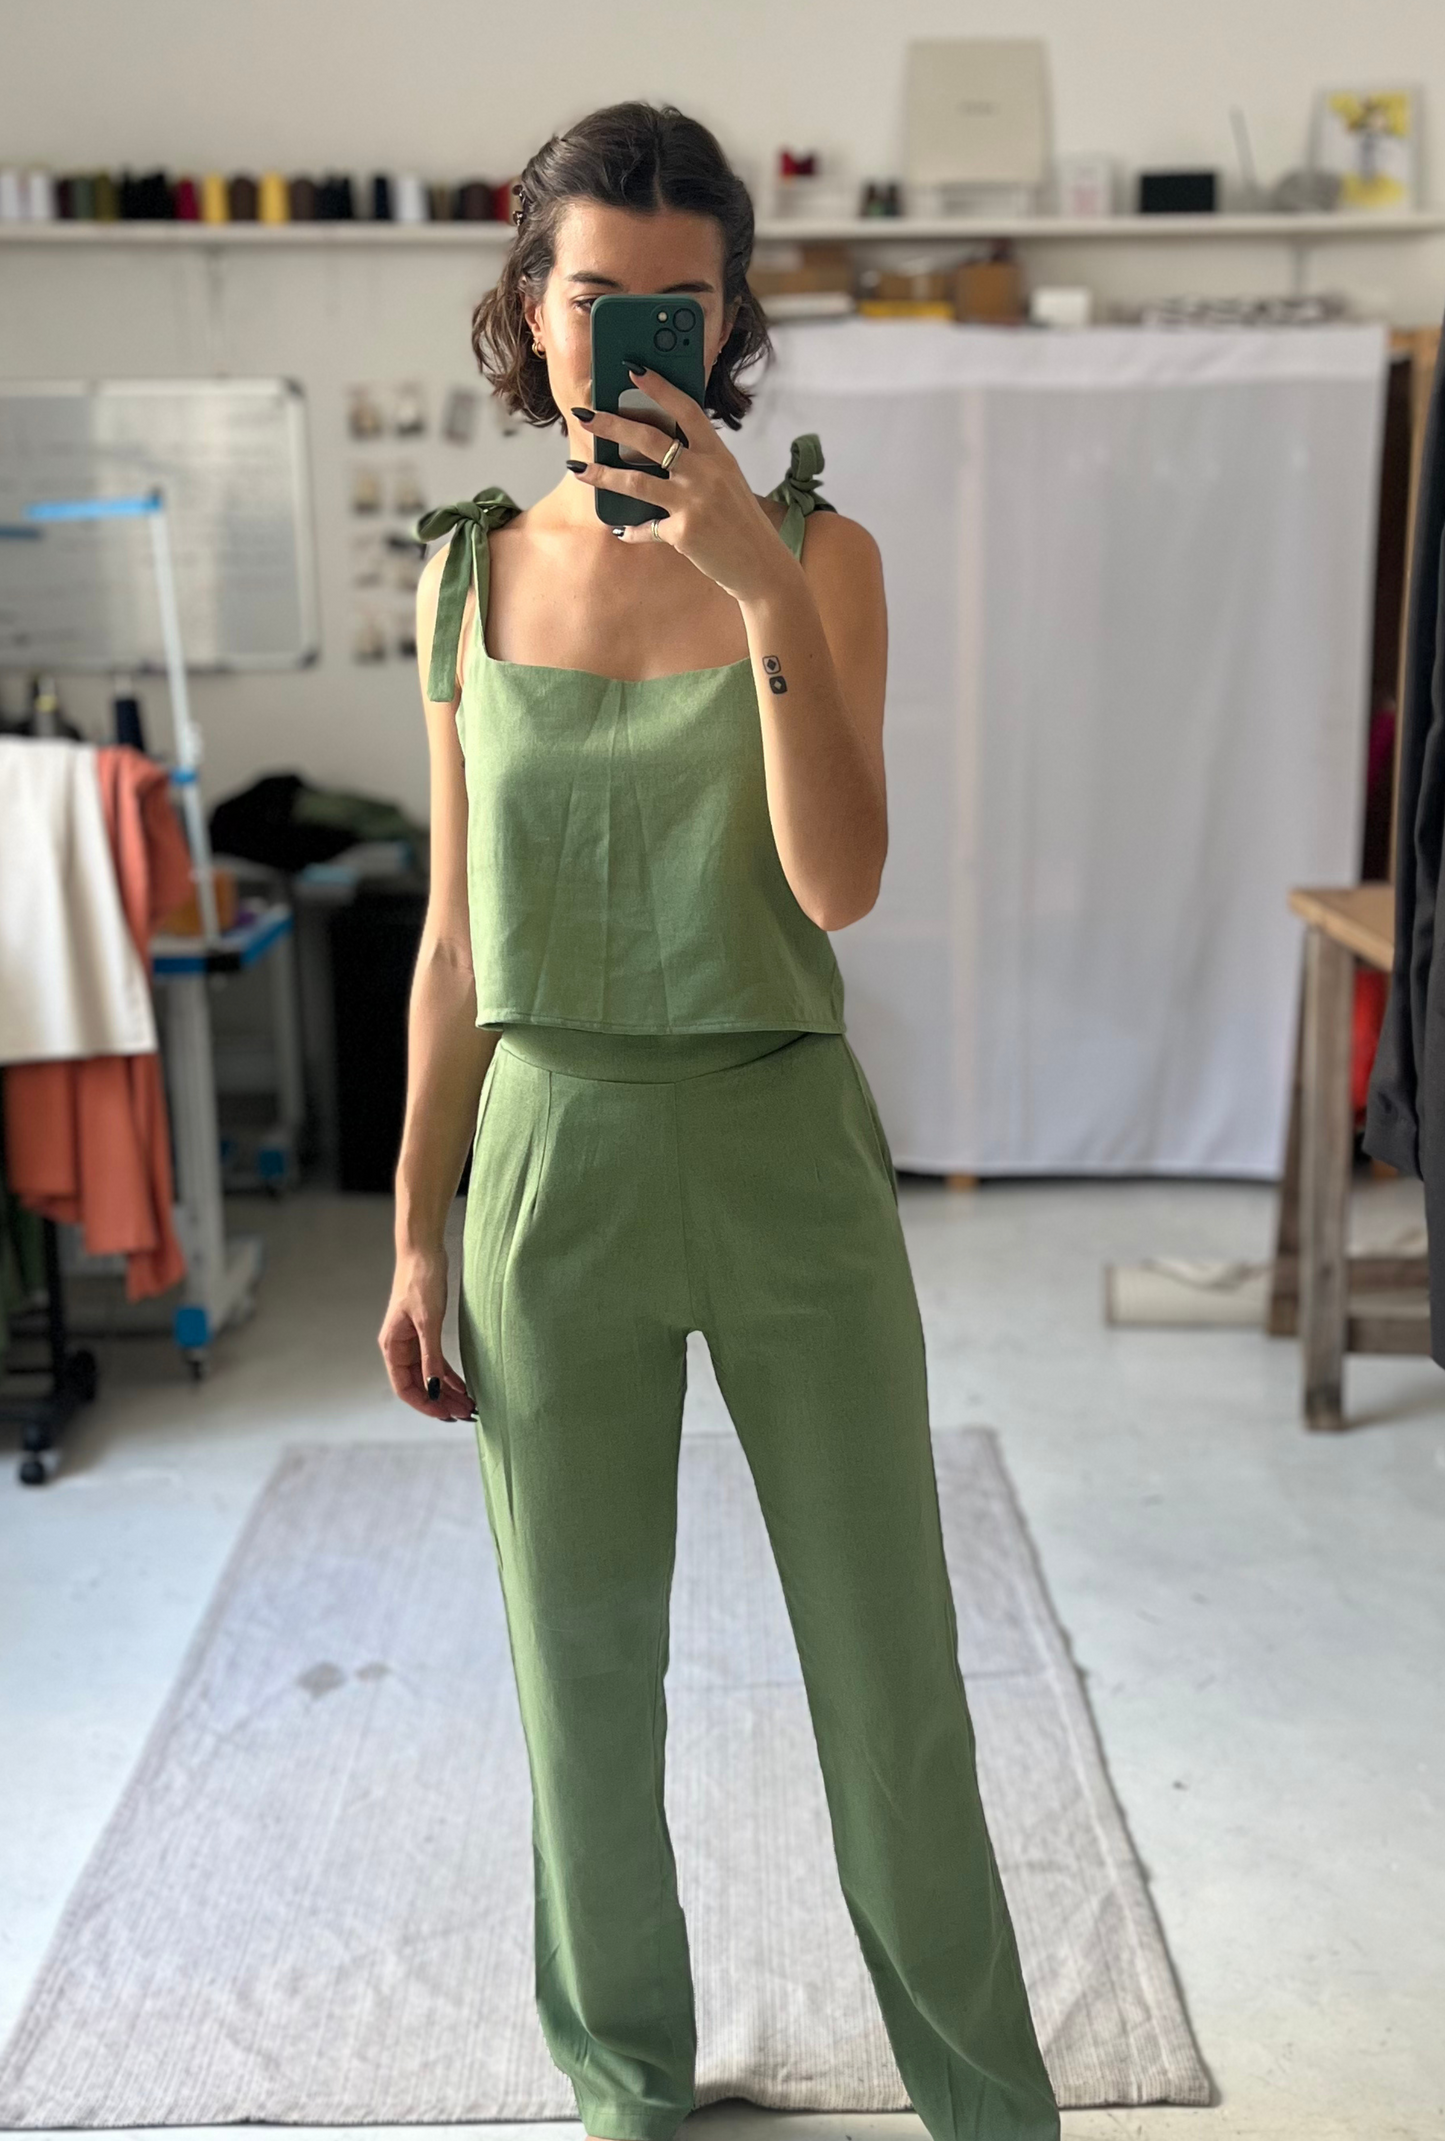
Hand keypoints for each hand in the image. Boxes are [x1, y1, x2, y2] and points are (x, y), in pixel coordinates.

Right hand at [379, 1248, 473, 1420]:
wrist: (423, 1251)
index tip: (446, 1415)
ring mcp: (412, 1341)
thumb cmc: (421, 1281)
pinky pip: (436, 1361)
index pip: (405, 1388)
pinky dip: (450, 1375)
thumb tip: (434, 1388)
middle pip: (419, 1385)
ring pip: (429, 1375)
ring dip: (447, 1391)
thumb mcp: (428, 1321)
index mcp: (392, 1347)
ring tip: (469, 1405)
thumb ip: (430, 1357)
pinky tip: (464, 1386)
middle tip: (466, 1414)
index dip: (425, 1404)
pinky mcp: (425, 1332)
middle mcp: (400, 1348)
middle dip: (441, 1401)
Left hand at [570, 367, 792, 603]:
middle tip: (585, 416)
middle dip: (612, 425)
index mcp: (718, 454)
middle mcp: (705, 473)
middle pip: (651, 440)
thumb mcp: (726, 481)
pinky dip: (632, 530)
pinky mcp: (683, 532)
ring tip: (578, 468)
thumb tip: (655, 449)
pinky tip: (620, 530)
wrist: (760, 565)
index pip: (687, 410)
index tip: (633, 371)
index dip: (659, 388)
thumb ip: (698, 462)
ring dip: (602, 474)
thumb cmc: (740, 521)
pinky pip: (646, 528)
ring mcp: (693, 502)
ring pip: (636, 481)